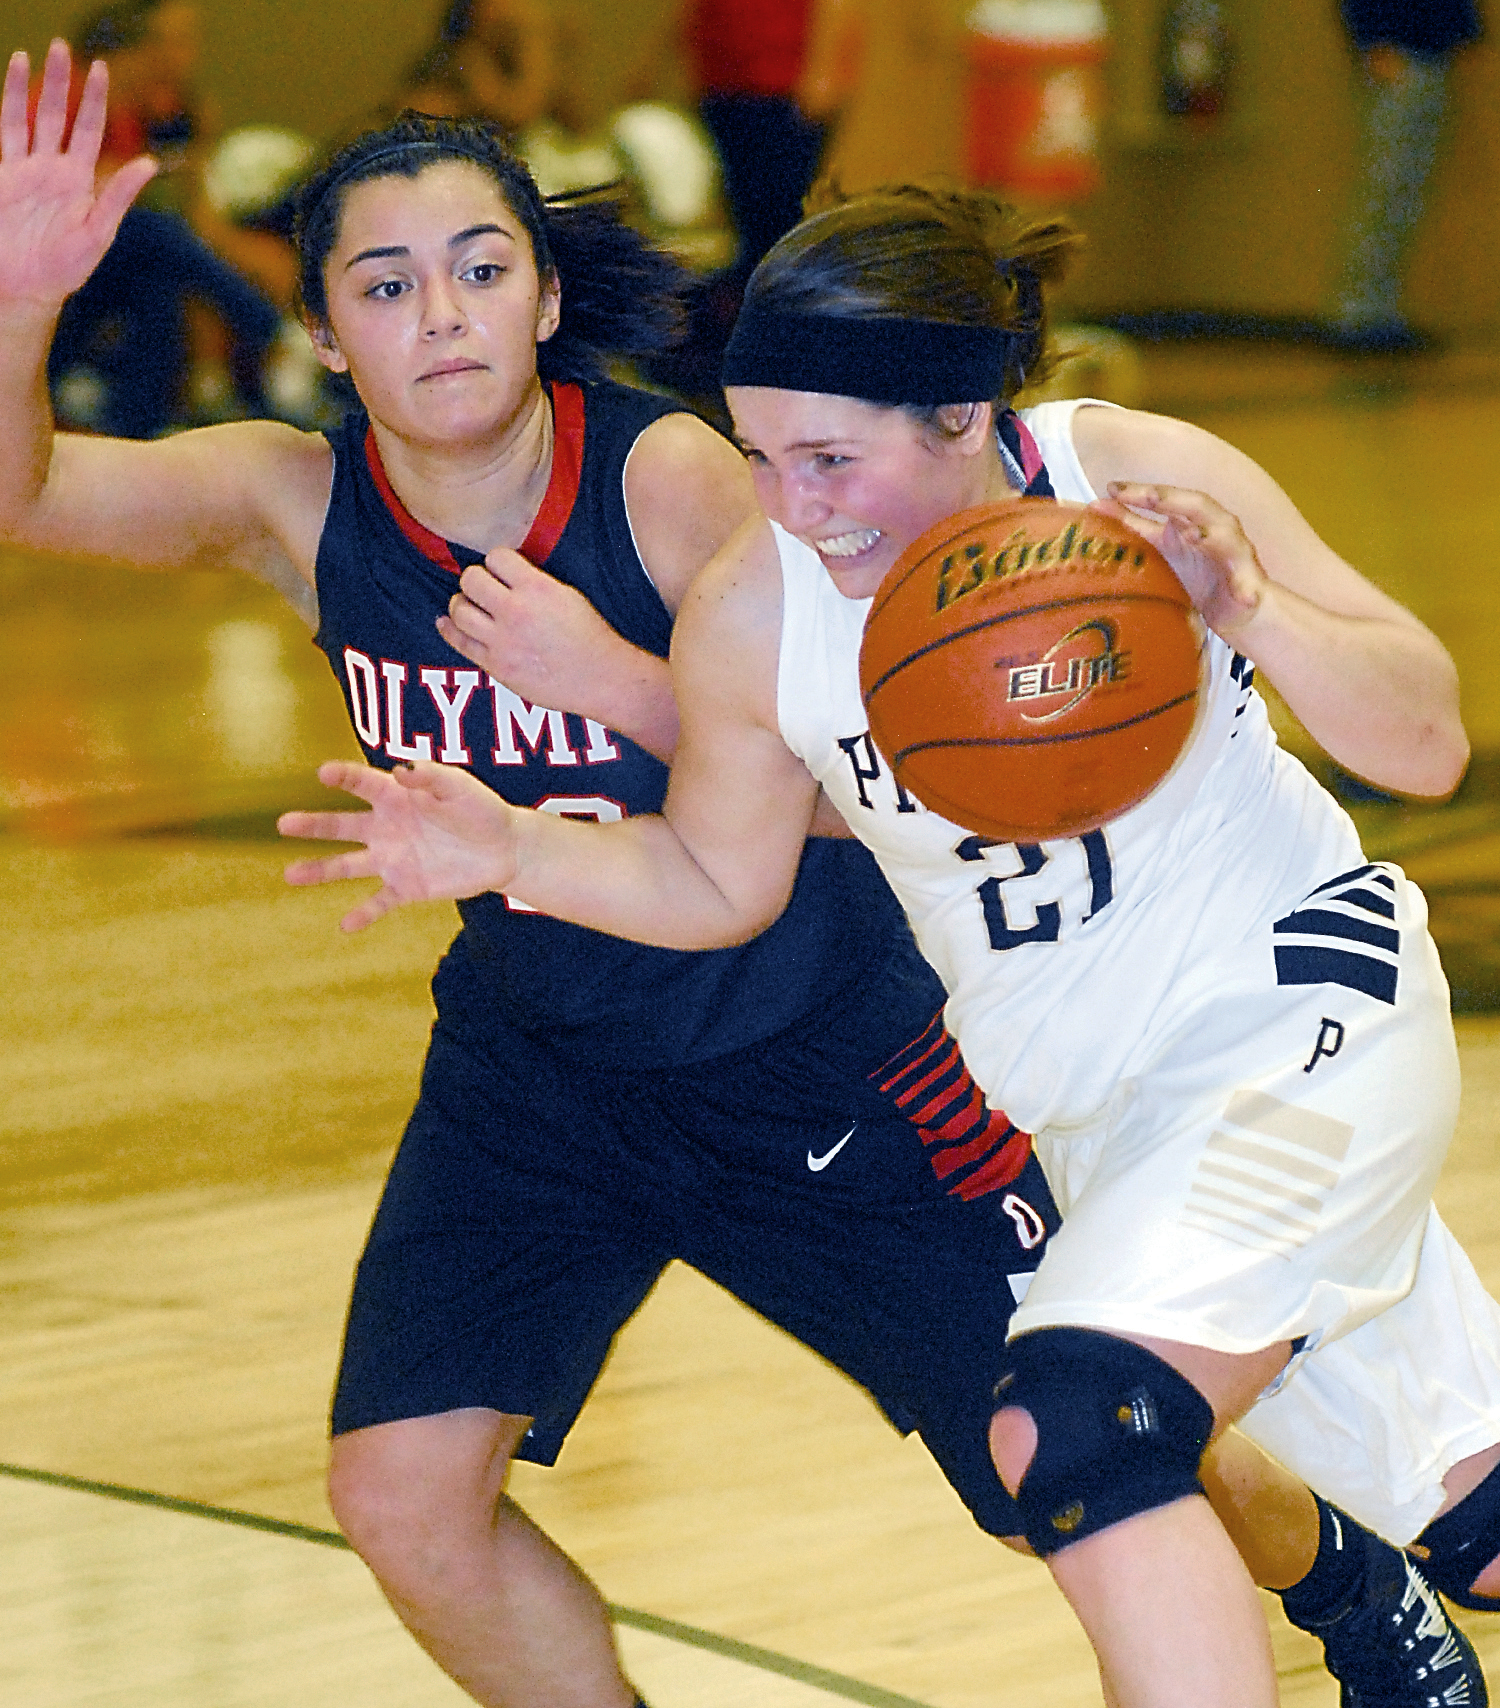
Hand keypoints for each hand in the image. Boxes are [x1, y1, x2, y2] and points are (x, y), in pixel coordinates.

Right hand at [0, 41, 156, 310]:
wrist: (25, 287)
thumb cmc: (66, 269)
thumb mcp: (98, 233)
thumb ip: (120, 196)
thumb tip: (151, 165)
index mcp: (81, 180)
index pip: (89, 129)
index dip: (94, 98)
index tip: (99, 66)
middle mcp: (54, 169)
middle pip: (58, 114)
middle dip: (62, 81)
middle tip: (61, 45)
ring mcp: (26, 169)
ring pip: (28, 117)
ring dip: (30, 86)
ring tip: (30, 52)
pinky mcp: (3, 176)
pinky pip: (5, 132)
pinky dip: (8, 105)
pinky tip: (9, 79)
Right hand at [278, 759, 518, 931]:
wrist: (503, 849)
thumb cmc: (479, 809)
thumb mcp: (458, 786)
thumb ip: (430, 777)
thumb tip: (399, 771)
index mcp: (396, 797)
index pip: (362, 783)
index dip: (343, 776)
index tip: (324, 773)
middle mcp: (386, 828)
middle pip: (342, 825)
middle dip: (313, 825)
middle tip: (283, 824)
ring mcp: (393, 859)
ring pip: (349, 865)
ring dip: (320, 871)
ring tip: (290, 875)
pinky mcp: (407, 887)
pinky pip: (380, 902)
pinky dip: (364, 914)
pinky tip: (345, 925)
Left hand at [437, 548, 636, 719]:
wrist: (601, 679)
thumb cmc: (589, 637)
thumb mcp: (568, 595)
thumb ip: (534, 582)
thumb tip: (506, 574)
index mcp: (537, 589)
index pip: (496, 557)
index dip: (497, 562)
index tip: (502, 571)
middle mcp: (515, 611)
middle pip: (471, 579)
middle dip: (476, 580)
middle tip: (484, 590)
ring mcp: (502, 640)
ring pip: (459, 609)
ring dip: (462, 604)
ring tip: (471, 607)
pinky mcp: (496, 665)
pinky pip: (459, 641)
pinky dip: (448, 628)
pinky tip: (447, 622)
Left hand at [1103, 482, 1266, 640]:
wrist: (1234, 606)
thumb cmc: (1197, 571)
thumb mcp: (1162, 546)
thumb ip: (1133, 525)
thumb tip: (1097, 503)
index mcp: (1193, 518)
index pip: (1167, 498)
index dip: (1142, 492)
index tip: (1113, 488)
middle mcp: (1216, 527)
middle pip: (1197, 506)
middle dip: (1173, 501)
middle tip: (1148, 496)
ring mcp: (1235, 552)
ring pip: (1226, 537)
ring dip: (1211, 535)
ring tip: (1193, 535)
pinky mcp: (1249, 581)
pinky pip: (1249, 583)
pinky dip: (1247, 587)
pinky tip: (1245, 596)